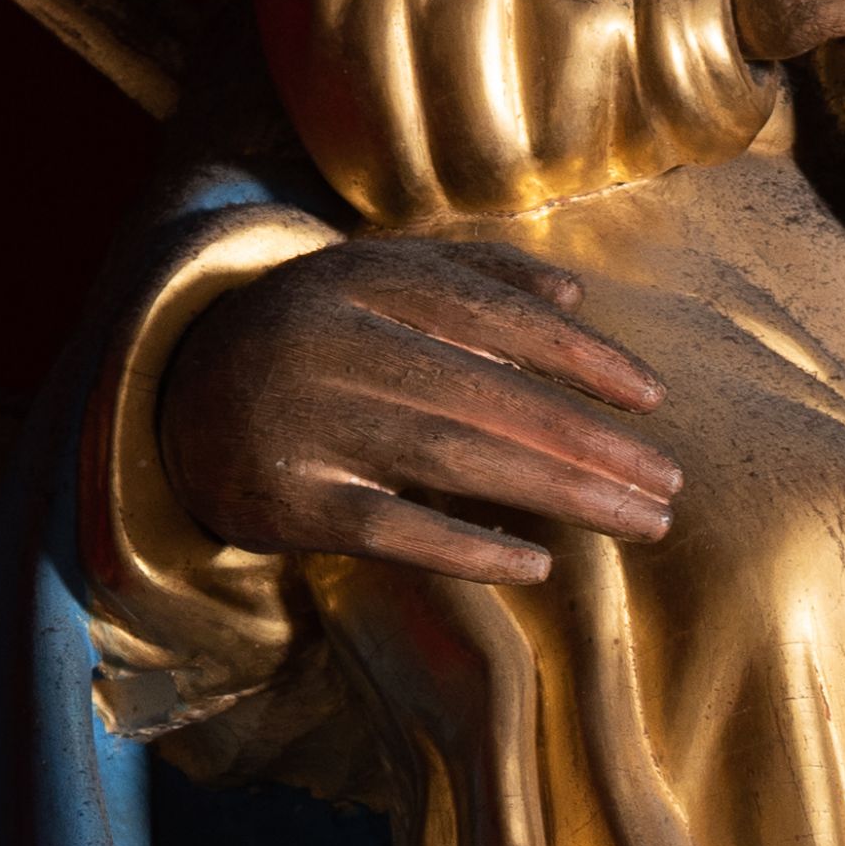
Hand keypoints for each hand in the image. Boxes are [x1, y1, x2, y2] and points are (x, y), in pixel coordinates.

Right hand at [156, 236, 683, 592]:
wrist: (177, 397)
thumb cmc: (309, 337)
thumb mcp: (374, 284)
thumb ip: (474, 280)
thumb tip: (575, 298)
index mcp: (362, 281)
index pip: (492, 317)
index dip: (579, 358)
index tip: (652, 401)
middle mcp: (333, 343)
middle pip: (485, 395)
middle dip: (589, 442)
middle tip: (667, 484)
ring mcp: (305, 422)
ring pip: (450, 458)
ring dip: (558, 493)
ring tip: (638, 520)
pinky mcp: (285, 500)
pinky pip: (388, 530)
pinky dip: (465, 548)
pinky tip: (537, 565)